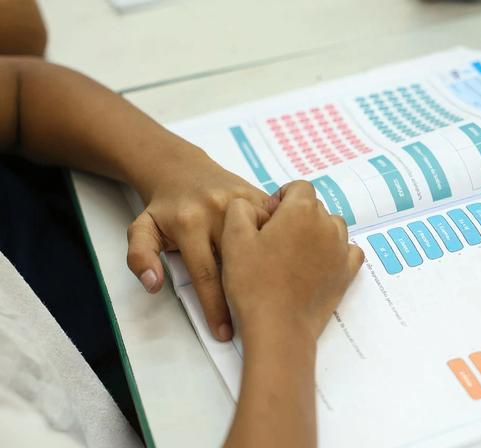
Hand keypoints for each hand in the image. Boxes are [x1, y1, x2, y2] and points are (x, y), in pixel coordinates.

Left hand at [125, 151, 276, 340]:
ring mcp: (241, 199)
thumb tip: (153, 284)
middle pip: (240, 260)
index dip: (217, 307)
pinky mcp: (257, 193)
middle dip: (249, 291)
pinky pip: (275, 221)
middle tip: (259, 317)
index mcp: (189, 224)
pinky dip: (282, 241)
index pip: (207, 275)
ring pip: (263, 239)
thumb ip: (140, 257)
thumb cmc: (164, 208)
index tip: (225, 332)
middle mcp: (217, 209)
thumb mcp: (141, 229)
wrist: (181, 169)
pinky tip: (287, 263)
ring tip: (278, 294)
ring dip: (271, 266)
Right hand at [220, 181, 363, 340]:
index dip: (282, 199)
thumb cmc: (253, 283)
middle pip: (315, 208)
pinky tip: (317, 264)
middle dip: (296, 217)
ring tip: (293, 255)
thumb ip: (242, 209)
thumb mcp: (233, 238)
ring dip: (316, 234)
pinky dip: (336, 252)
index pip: (299, 188)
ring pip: (332, 228)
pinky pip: (349, 251)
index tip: (268, 220)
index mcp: (302, 211)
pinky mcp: (347, 274)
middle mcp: (327, 225)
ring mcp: (341, 250)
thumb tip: (257, 208)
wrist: (278, 327)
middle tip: (274, 243)